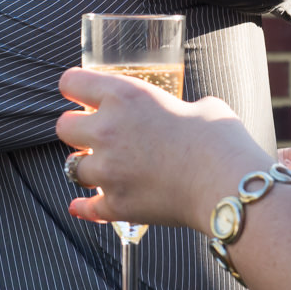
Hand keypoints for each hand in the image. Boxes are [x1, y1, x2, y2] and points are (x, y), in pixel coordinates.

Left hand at [55, 69, 268, 232]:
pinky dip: (86, 207)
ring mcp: (108, 171)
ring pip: (72, 168)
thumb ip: (181, 107)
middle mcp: (107, 131)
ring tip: (105, 168)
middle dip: (77, 129)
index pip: (72, 82)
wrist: (227, 184)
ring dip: (87, 167)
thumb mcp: (203, 106)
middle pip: (63, 126)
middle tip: (93, 134)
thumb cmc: (220, 140)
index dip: (73, 86)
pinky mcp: (116, 205)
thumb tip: (187, 115)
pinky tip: (83, 205)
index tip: (76, 92)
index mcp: (125, 96)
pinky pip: (87, 207)